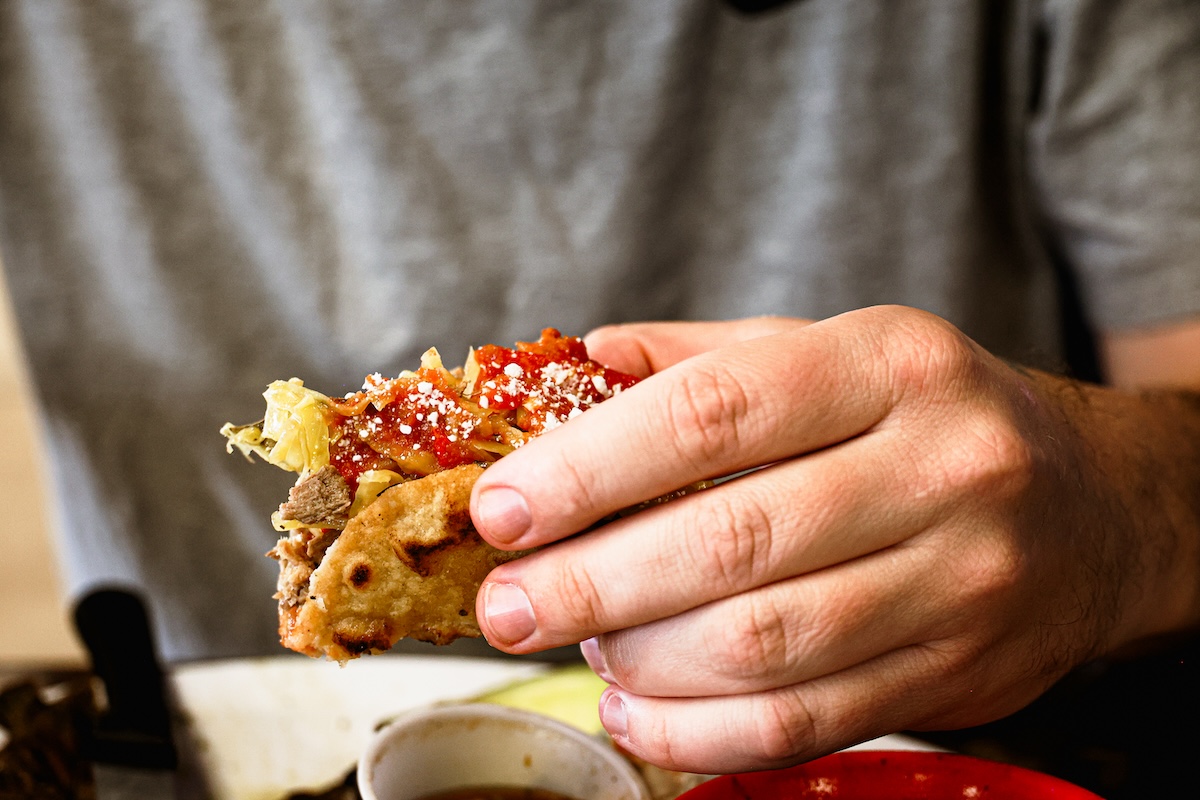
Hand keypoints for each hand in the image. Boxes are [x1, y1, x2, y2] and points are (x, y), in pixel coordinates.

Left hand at [469, 306, 1198, 773]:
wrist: (1091, 509)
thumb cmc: (925, 418)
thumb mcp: (831, 350)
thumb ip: (702, 357)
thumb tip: (576, 362)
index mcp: (890, 364)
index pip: (714, 411)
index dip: (590, 467)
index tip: (502, 507)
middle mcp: (938, 468)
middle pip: (730, 539)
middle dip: (592, 582)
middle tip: (509, 605)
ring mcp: (958, 580)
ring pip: (764, 644)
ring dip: (641, 658)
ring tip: (582, 644)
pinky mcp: (955, 673)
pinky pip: (805, 722)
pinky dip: (701, 730)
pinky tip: (641, 708)